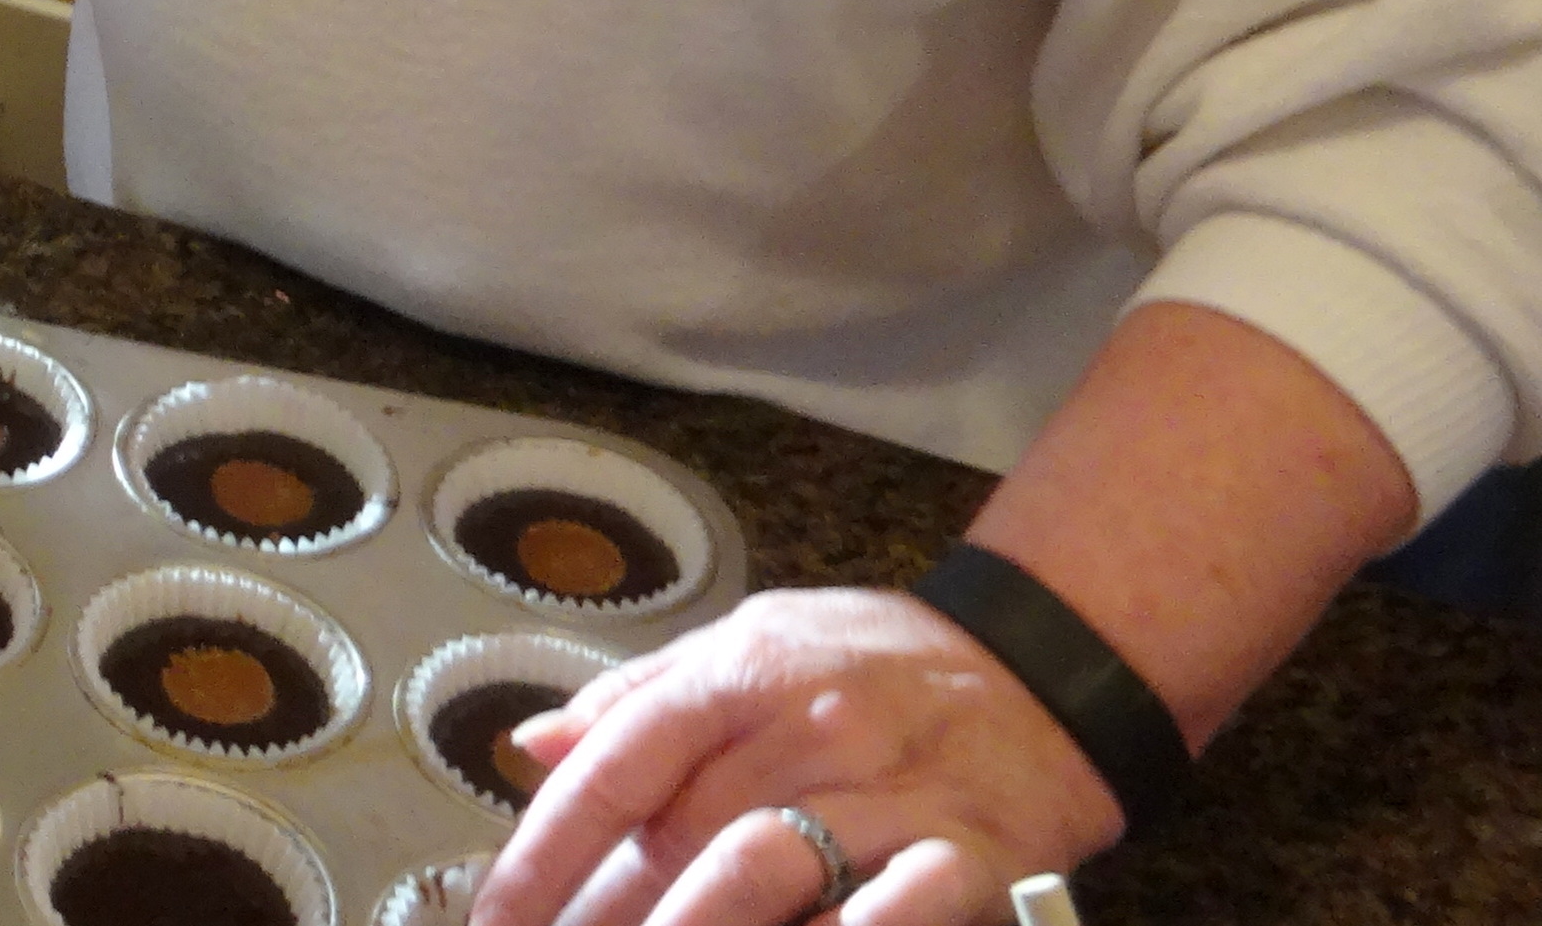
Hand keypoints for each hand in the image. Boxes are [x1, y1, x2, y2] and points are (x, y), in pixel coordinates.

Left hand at [470, 587, 1119, 925]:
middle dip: (608, 914)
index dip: (549, 844)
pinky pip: (895, 909)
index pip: (622, 757)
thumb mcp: (752, 643)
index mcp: (742, 672)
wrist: (1043, 671)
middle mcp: (810, 726)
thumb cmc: (876, 666)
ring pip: (768, 868)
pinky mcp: (971, 854)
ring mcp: (892, 791)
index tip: (498, 915)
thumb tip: (533, 744)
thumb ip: (642, 697)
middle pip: (681, 832)